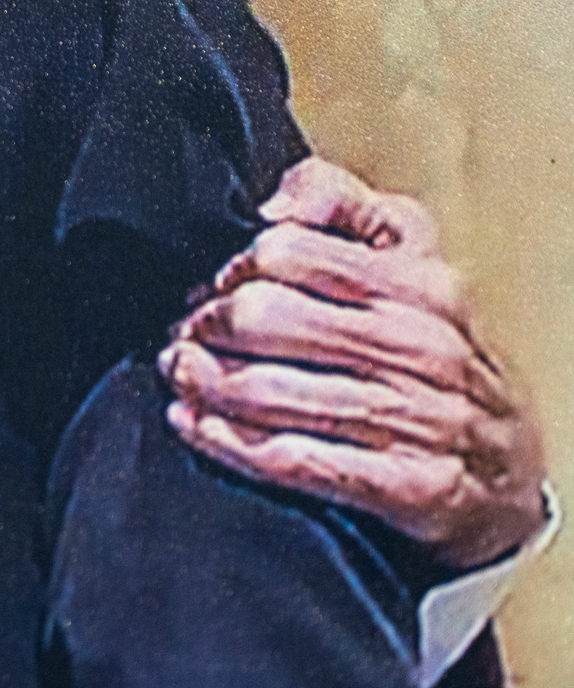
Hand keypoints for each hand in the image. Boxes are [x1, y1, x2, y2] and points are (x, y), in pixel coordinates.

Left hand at [160, 156, 548, 568]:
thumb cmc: (434, 345)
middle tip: (182, 336)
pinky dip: (227, 443)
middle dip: (205, 327)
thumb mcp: (408, 253)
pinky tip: (193, 426)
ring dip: (202, 383)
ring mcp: (419, 419)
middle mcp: (422, 347)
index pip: (289, 253)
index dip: (233, 269)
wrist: (510, 462)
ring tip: (178, 375)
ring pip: (269, 392)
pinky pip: (294, 460)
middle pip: (266, 320)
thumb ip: (339, 201)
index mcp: (420, 283)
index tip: (212, 287)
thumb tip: (273, 204)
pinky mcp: (409, 486)